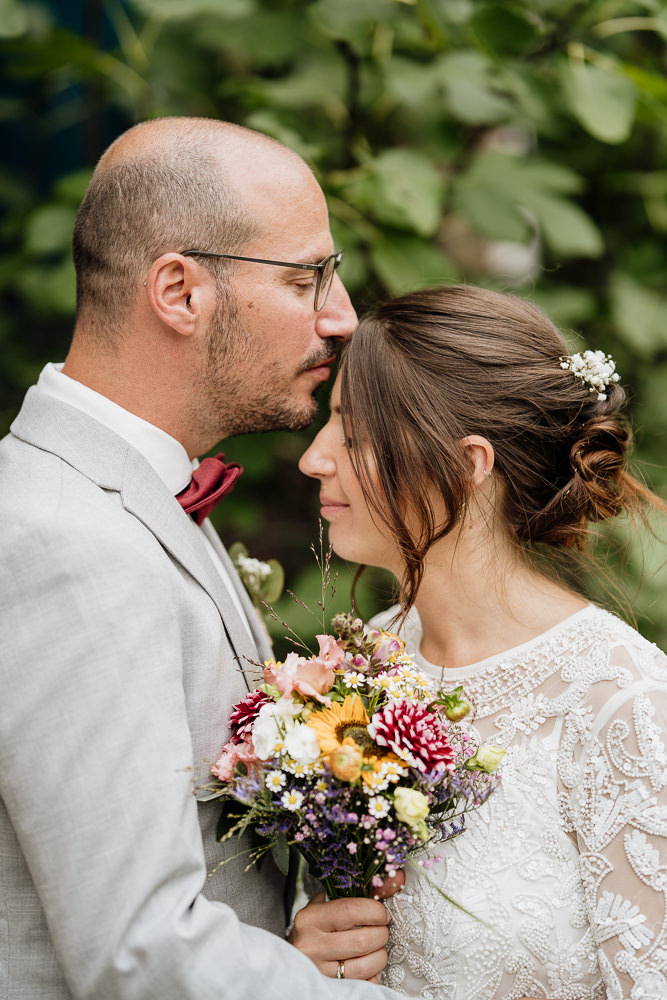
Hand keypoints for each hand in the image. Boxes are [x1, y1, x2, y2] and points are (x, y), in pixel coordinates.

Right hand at [289, 873, 404, 982]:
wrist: (292, 960)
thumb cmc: (317, 928)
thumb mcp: (329, 905)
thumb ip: (362, 890)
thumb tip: (398, 877)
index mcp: (310, 919)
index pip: (349, 910)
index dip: (374, 911)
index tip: (382, 913)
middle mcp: (312, 946)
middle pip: (362, 941)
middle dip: (381, 934)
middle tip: (381, 930)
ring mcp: (320, 971)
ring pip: (365, 966)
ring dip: (380, 955)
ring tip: (376, 947)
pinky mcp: (329, 989)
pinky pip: (363, 984)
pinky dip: (372, 974)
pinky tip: (366, 964)